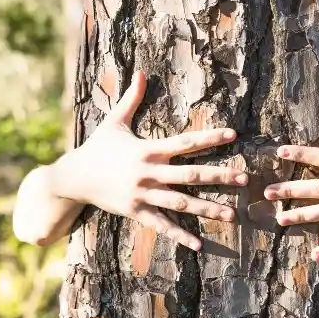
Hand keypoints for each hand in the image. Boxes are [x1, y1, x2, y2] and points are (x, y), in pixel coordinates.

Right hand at [59, 71, 247, 250]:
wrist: (73, 177)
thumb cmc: (97, 147)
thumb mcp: (113, 121)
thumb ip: (131, 98)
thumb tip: (141, 72)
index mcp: (148, 149)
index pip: (185, 142)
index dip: (209, 138)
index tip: (233, 135)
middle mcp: (149, 173)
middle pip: (191, 175)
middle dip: (219, 177)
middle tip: (245, 179)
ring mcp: (143, 195)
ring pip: (182, 203)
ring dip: (208, 209)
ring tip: (233, 214)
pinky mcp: (136, 212)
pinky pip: (162, 225)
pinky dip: (180, 235)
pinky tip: (200, 244)